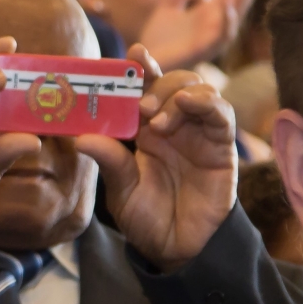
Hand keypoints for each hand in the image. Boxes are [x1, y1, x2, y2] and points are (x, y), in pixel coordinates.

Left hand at [78, 44, 238, 269]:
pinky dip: (205, 101)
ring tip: (157, 121)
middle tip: (138, 107)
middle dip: (154, 84)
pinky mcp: (221, 145)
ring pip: (196, 88)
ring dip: (175, 93)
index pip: (143, 87)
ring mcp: (198, 132)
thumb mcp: (122, 191)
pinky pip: (220, 112)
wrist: (180, 249)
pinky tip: (188, 104)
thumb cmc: (148, 219)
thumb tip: (81, 139)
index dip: (139, 68)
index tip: (131, 54)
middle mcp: (172, 123)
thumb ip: (110, 162)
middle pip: (170, 80)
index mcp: (143, 129)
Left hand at [138, 0, 267, 70]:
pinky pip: (221, 36)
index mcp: (208, 13)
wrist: (143, 64)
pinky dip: (227, 21)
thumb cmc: (158, 40)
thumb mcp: (169, 6)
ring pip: (235, 15)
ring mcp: (211, 37)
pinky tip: (227, 4)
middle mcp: (214, 24)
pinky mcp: (203, 50)